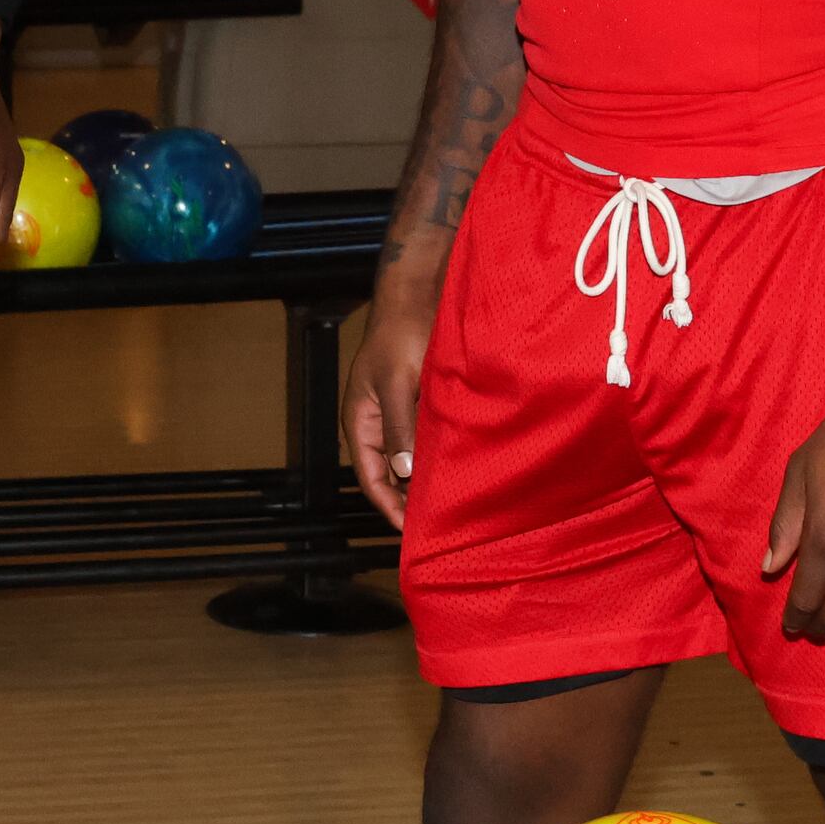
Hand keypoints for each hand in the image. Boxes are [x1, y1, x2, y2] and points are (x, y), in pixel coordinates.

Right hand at [342, 284, 439, 525]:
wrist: (419, 291)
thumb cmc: (402, 331)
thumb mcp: (398, 382)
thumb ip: (400, 427)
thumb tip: (404, 473)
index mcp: (360, 421)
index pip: (371, 478)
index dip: (389, 508)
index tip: (413, 532)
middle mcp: (378, 423)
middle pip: (391, 474)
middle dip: (410, 499)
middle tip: (441, 524)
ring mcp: (400, 413)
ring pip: (412, 458)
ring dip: (428, 478)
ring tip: (454, 503)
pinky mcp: (422, 403)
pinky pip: (429, 438)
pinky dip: (441, 455)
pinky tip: (464, 467)